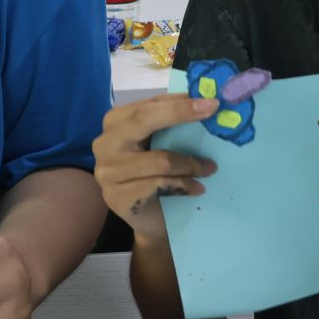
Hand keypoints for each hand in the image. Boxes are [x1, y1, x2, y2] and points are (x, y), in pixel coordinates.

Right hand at [92, 94, 220, 243]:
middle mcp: (105, 144)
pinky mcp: (117, 197)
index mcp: (115, 123)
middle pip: (144, 120)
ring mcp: (107, 172)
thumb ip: (171, 122)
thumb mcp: (162, 143)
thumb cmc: (157, 175)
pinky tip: (195, 189)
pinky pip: (158, 184)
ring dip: (191, 164)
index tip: (210, 101)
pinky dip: (183, 185)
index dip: (179, 102)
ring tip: (209, 168)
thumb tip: (202, 99)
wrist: (151, 219)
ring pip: (159, 159)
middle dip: (181, 114)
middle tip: (213, 113)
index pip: (148, 105)